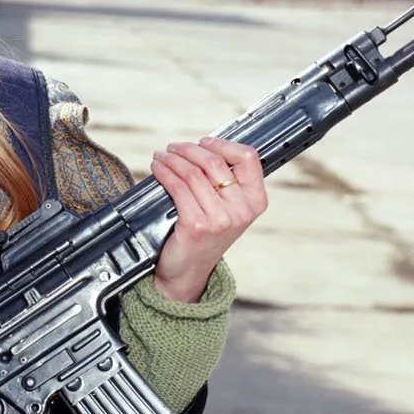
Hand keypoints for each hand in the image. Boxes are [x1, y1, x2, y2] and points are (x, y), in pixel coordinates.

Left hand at [148, 137, 267, 302]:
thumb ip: (226, 182)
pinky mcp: (197, 225)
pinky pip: (178, 187)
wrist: (188, 271)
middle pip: (215, 162)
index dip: (223, 144)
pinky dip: (164, 173)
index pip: (248, 158)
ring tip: (162, 156)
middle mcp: (241, 210)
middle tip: (174, 148)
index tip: (204, 142)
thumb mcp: (227, 209)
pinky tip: (158, 169)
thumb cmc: (205, 236)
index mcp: (255, 201)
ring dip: (172, 159)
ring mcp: (220, 219)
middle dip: (189, 149)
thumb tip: (204, 148)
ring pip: (193, 173)